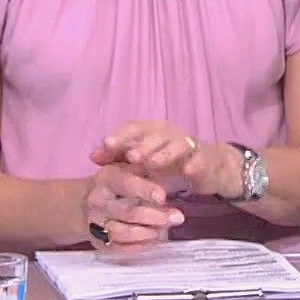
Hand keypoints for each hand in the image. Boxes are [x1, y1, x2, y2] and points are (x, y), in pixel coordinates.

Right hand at [82, 162, 182, 249]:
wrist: (84, 202)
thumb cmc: (116, 183)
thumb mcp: (128, 168)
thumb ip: (147, 169)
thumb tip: (172, 169)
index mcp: (107, 179)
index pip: (125, 184)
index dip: (145, 190)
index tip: (162, 196)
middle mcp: (98, 201)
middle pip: (127, 212)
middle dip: (155, 216)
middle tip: (177, 217)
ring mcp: (95, 223)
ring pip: (122, 233)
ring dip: (148, 233)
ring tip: (166, 230)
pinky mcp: (98, 241)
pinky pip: (119, 248)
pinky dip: (139, 246)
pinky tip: (154, 240)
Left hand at [92, 120, 244, 199]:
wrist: (207, 167)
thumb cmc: (169, 164)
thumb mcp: (142, 163)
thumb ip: (118, 159)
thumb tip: (92, 156)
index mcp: (151, 131)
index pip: (133, 128)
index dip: (120, 135)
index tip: (106, 145)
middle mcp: (169, 133)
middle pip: (154, 134)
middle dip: (141, 145)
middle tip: (131, 157)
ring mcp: (189, 143)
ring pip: (177, 144)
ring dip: (164, 153)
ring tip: (153, 164)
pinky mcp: (205, 156)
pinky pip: (200, 157)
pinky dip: (194, 163)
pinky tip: (187, 172)